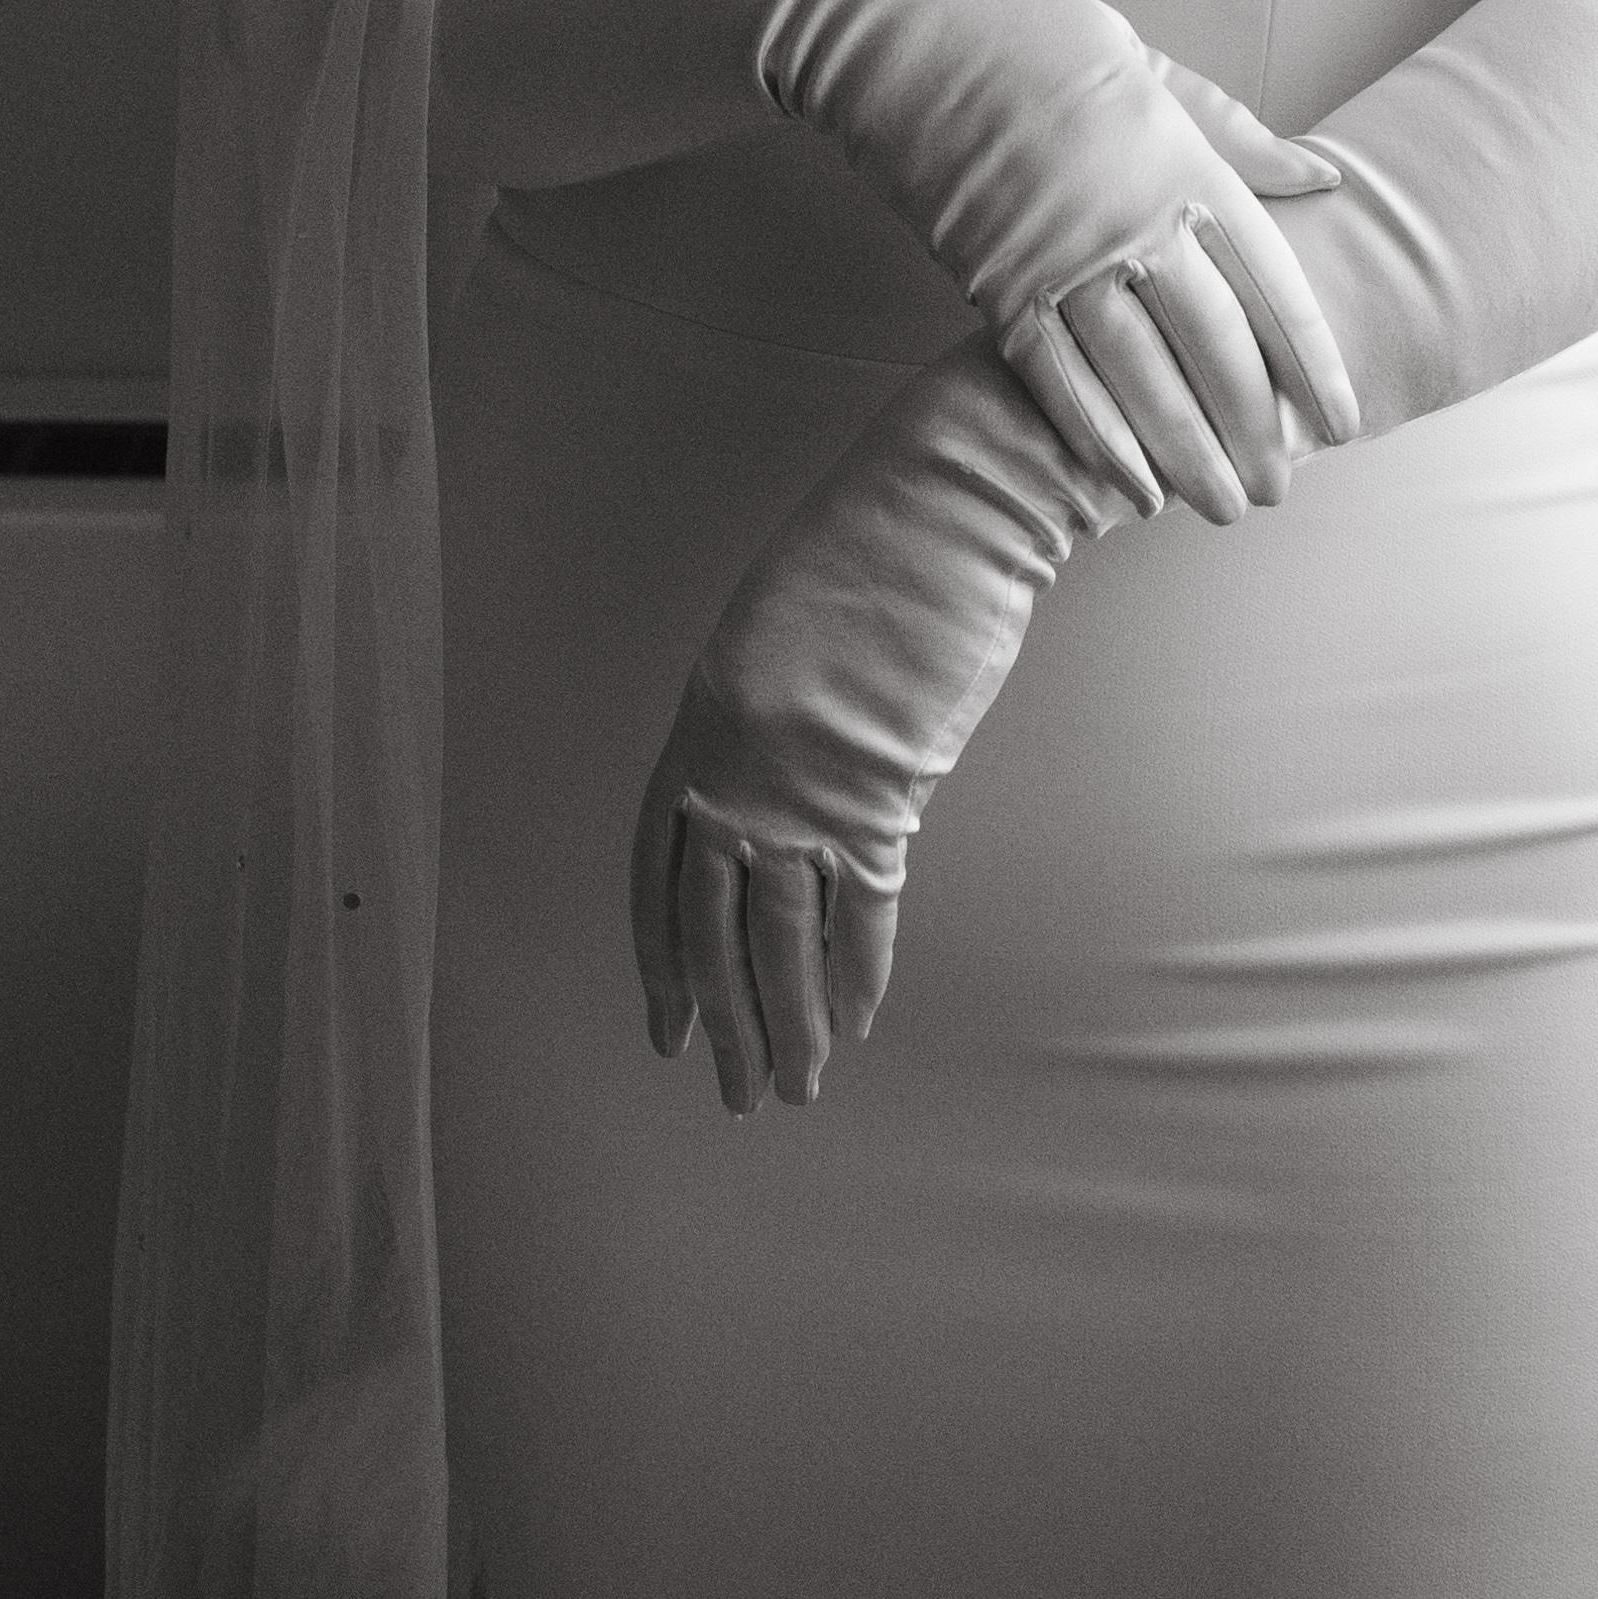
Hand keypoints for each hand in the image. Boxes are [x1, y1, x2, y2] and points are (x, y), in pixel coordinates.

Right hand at [431, 0, 1358, 523]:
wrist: (902, 32)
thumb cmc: (1032, 30)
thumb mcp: (1148, 63)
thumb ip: (1233, 134)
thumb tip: (1323, 177)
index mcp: (1180, 160)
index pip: (1269, 280)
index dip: (1312, 359)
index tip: (1342, 419)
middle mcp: (1131, 219)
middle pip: (1212, 347)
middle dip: (1254, 429)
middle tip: (1284, 491)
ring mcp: (1060, 258)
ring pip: (1139, 380)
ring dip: (1186, 453)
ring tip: (1223, 509)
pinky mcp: (995, 285)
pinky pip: (1057, 381)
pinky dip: (1098, 440)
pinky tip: (1132, 487)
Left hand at [628, 347, 1119, 1114]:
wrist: (939, 507)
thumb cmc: (866, 546)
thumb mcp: (775, 633)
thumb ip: (761, 716)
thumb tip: (770, 777)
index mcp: (699, 727)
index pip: (657, 876)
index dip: (659, 960)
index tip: (667, 1027)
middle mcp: (736, 771)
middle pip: (713, 928)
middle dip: (723, 1019)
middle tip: (732, 1090)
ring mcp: (806, 787)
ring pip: (781, 937)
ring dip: (788, 1023)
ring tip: (794, 1089)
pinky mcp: (883, 793)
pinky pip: (862, 908)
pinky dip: (859, 971)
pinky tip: (854, 1023)